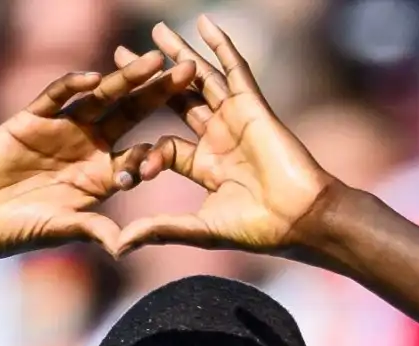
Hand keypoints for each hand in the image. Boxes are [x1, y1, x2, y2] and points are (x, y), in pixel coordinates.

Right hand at [0, 51, 195, 255]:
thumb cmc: (17, 230)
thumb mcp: (62, 230)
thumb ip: (93, 230)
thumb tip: (125, 248)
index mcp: (103, 176)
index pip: (141, 156)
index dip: (163, 149)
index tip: (191, 140)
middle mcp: (88, 147)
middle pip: (131, 115)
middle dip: (159, 94)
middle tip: (190, 72)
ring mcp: (62, 129)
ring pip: (100, 98)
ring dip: (125, 78)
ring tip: (152, 61)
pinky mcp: (33, 118)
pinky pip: (56, 96)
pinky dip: (72, 85)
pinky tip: (93, 76)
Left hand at [115, 18, 340, 254]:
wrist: (301, 219)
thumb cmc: (258, 229)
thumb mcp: (201, 229)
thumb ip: (160, 231)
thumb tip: (118, 248)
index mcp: (205, 167)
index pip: (165, 148)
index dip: (146, 158)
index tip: (132, 173)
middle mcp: (218, 138)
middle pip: (178, 101)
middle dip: (150, 80)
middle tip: (121, 55)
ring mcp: (236, 120)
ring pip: (202, 79)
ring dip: (181, 54)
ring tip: (157, 30)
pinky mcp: (253, 107)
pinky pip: (235, 70)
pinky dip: (221, 46)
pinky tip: (204, 24)